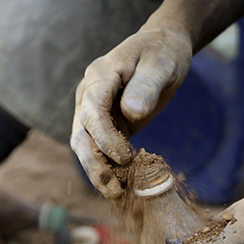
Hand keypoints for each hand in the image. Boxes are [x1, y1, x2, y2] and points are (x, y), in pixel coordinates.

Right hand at [71, 25, 192, 197]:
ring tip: (117, 195)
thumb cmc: (163, 53)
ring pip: (86, 146)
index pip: (92, 110)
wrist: (162, 48)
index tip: (125, 156)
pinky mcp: (106, 125)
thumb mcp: (161, 64)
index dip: (104, 136)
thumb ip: (146, 87)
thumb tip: (132, 113)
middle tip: (114, 189)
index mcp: (99, 76)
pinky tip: (124, 188)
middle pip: (80, 134)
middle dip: (94, 164)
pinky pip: (101, 149)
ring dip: (97, 171)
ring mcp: (93, 112)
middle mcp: (88, 95)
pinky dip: (110, 168)